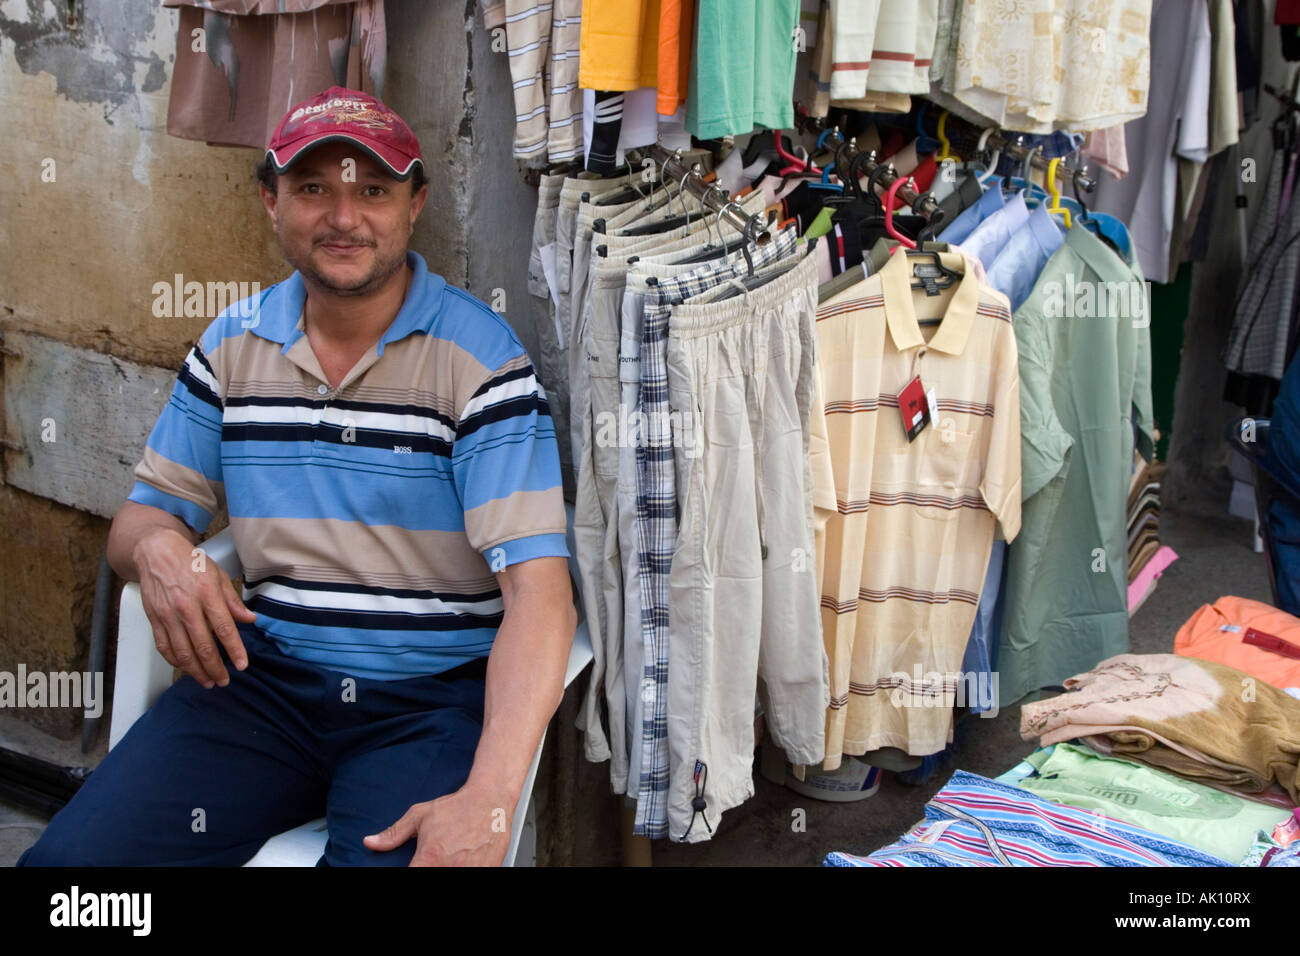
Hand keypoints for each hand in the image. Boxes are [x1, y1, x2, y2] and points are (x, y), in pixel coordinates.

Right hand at [133, 527, 256, 688]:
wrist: (156, 552)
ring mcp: (167, 614)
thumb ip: (233, 601)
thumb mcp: (218, 575)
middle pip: (202, 646)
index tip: (241, 665)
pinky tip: (185, 667)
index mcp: (206, 594)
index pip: (224, 628)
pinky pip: (164, 646)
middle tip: (223, 681)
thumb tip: (250, 619)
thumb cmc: (190, 562)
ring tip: (207, 681)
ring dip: (195, 671)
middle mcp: (186, 606)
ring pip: (182, 652)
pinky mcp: (154, 619)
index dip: (234, 650)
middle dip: (215, 668)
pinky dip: (175, 661)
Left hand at [363, 784, 514, 865]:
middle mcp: (449, 869)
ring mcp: (469, 873)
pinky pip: (471, 878)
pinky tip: (463, 861)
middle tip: (434, 860)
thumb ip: (394, 833)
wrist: (491, 800)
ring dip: (447, 869)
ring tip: (450, 859)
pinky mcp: (487, 872)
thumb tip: (371, 842)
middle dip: (428, 870)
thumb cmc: (458, 807)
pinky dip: (465, 870)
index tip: (413, 867)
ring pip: (450, 878)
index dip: (410, 872)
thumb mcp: (420, 815)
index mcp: (429, 859)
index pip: (410, 877)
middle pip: (430, 879)